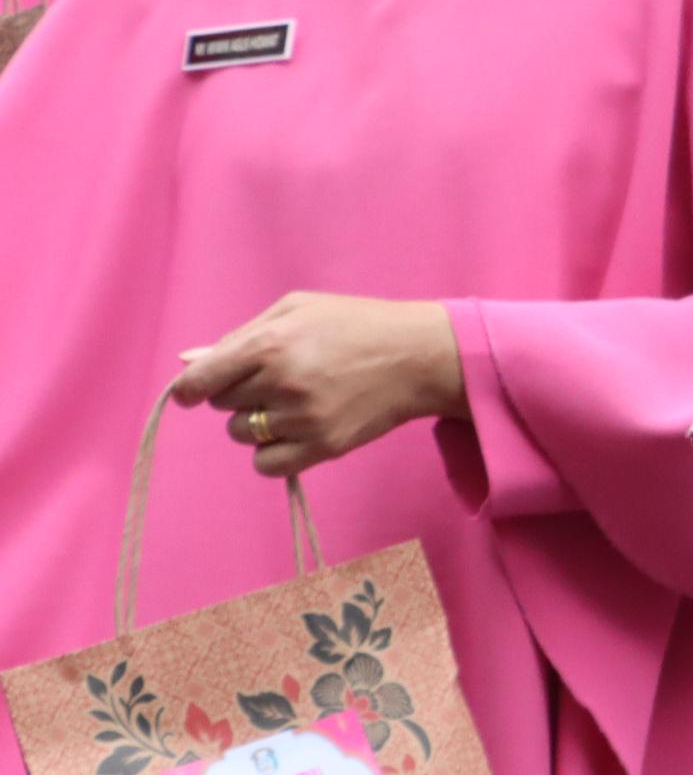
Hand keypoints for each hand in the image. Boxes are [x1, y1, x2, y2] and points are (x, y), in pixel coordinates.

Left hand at [173, 295, 463, 478]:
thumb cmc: (358, 324)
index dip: (189, 390)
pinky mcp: (324, 446)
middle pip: (222, 405)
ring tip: (294, 404)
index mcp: (270, 344)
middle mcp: (281, 382)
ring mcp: (303, 418)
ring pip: (242, 434)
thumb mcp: (298, 309)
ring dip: (256, 422)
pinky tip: (294, 432)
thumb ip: (242, 334)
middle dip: (240, 393)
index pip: (201, 381)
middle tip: (276, 380)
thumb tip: (190, 361)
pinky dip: (271, 453)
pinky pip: (266, 465)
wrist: (420, 356)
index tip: (192, 393)